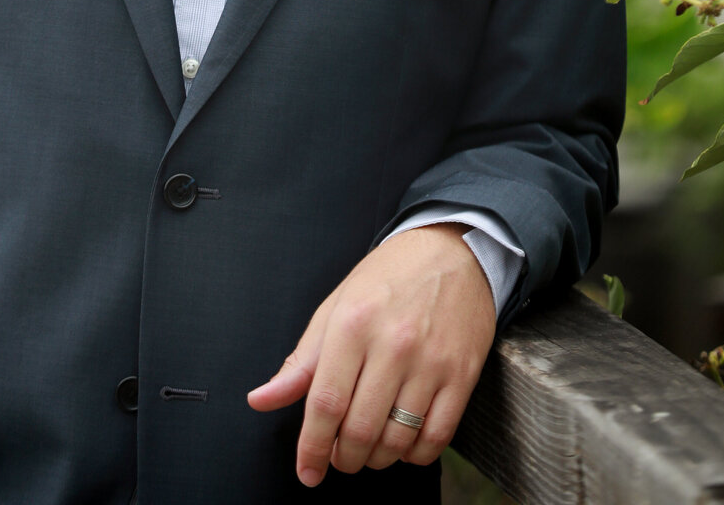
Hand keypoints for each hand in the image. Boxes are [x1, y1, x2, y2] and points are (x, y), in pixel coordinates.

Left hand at [247, 224, 494, 486]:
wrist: (451, 252)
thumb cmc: (387, 279)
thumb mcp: (335, 308)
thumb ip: (300, 362)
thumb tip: (261, 400)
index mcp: (352, 324)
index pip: (325, 404)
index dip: (312, 447)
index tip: (307, 471)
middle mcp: (392, 344)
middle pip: (360, 430)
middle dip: (343, 458)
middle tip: (339, 457)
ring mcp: (431, 362)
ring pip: (397, 441)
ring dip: (377, 459)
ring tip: (368, 448)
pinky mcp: (462, 375)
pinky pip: (435, 439)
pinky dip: (414, 455)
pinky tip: (403, 443)